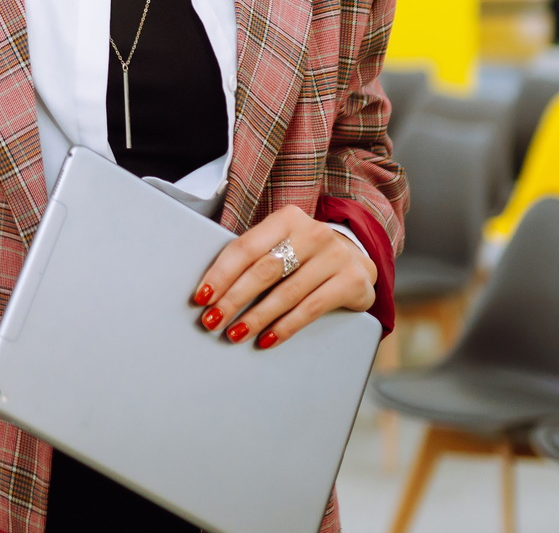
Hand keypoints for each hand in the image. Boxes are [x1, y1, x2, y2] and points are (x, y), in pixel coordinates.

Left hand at [191, 205, 375, 349]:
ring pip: (286, 293)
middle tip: (212, 320)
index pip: (245, 248)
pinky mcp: (352, 281)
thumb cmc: (305, 254)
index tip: (202, 297)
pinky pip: (311, 309)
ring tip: (234, 333)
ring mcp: (336, 256)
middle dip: (233, 299)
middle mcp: (313, 233)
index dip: (220, 274)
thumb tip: (211, 288)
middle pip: (263, 271)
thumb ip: (254, 256)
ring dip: (256, 317)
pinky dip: (285, 327)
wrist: (357, 259)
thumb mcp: (282, 244)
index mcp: (287, 218)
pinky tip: (267, 338)